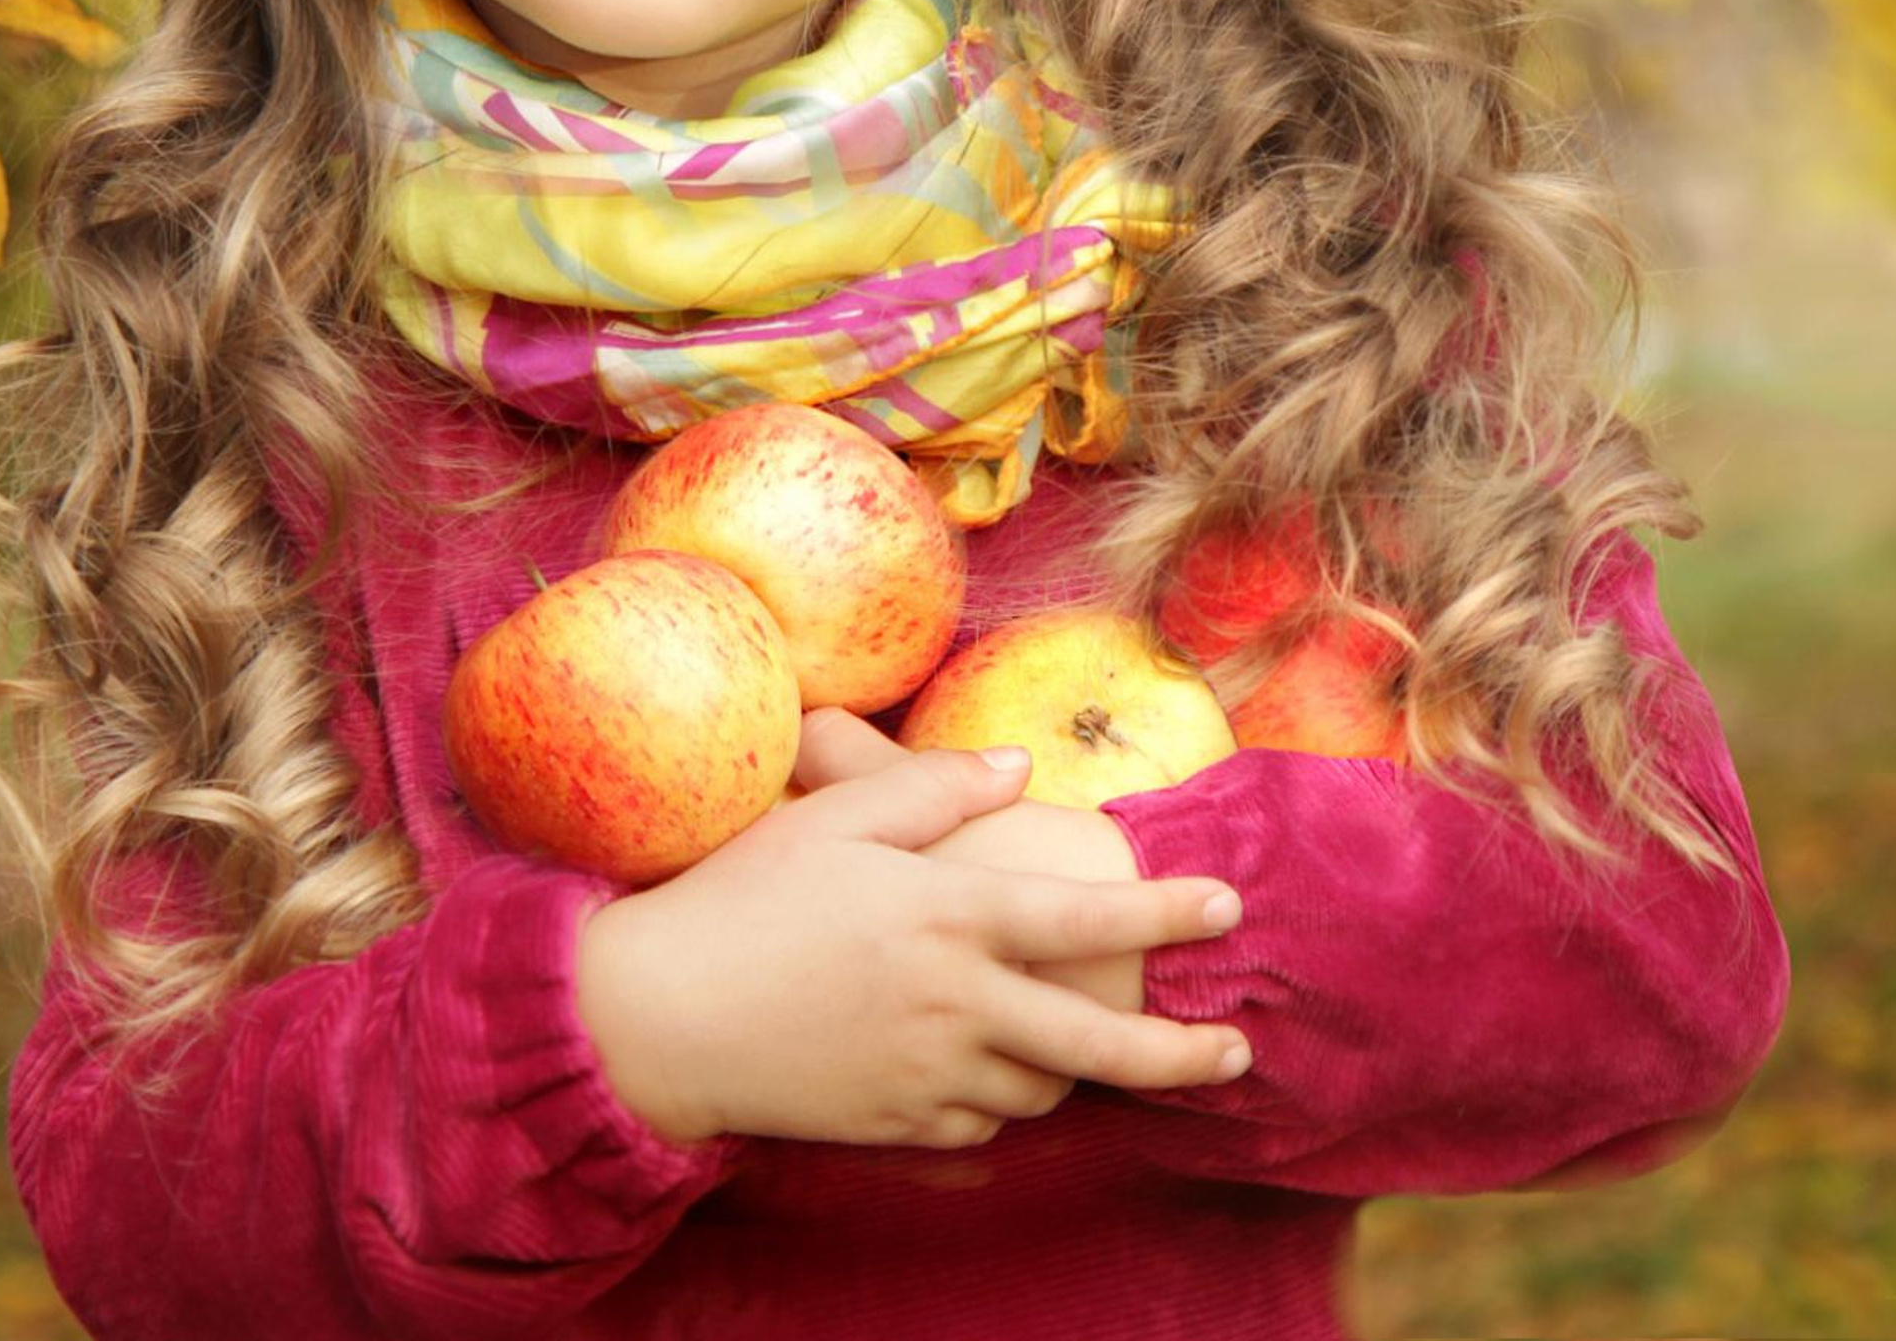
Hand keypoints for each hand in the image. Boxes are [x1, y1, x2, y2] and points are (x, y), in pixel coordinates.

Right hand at [573, 715, 1253, 1151]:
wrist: (656, 1018)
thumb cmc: (742, 896)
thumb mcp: (834, 816)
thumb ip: (935, 788)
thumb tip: (1019, 766)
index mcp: (946, 916)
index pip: (1082, 916)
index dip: (1164, 912)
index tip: (1230, 906)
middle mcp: (952, 1004)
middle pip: (1097, 1045)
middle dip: (1180, 1055)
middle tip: (1238, 1051)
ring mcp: (926, 1077)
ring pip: (1041, 1088)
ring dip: (1073, 1066)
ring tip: (1087, 1040)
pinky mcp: (897, 1128)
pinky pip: (980, 1123)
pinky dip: (1000, 1097)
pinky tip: (990, 1066)